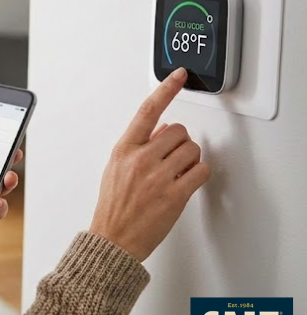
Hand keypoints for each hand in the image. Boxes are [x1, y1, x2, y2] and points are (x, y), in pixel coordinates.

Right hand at [90, 67, 210, 260]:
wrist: (114, 239)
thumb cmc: (114, 206)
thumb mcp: (117, 168)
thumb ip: (139, 146)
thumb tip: (162, 128)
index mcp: (124, 150)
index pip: (147, 111)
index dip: (166, 89)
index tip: (179, 75)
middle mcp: (140, 159)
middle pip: (179, 131)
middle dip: (180, 143)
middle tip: (173, 157)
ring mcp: (158, 177)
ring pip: (192, 149)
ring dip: (190, 159)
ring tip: (178, 172)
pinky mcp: (175, 195)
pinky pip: (201, 171)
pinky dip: (199, 174)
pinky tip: (187, 181)